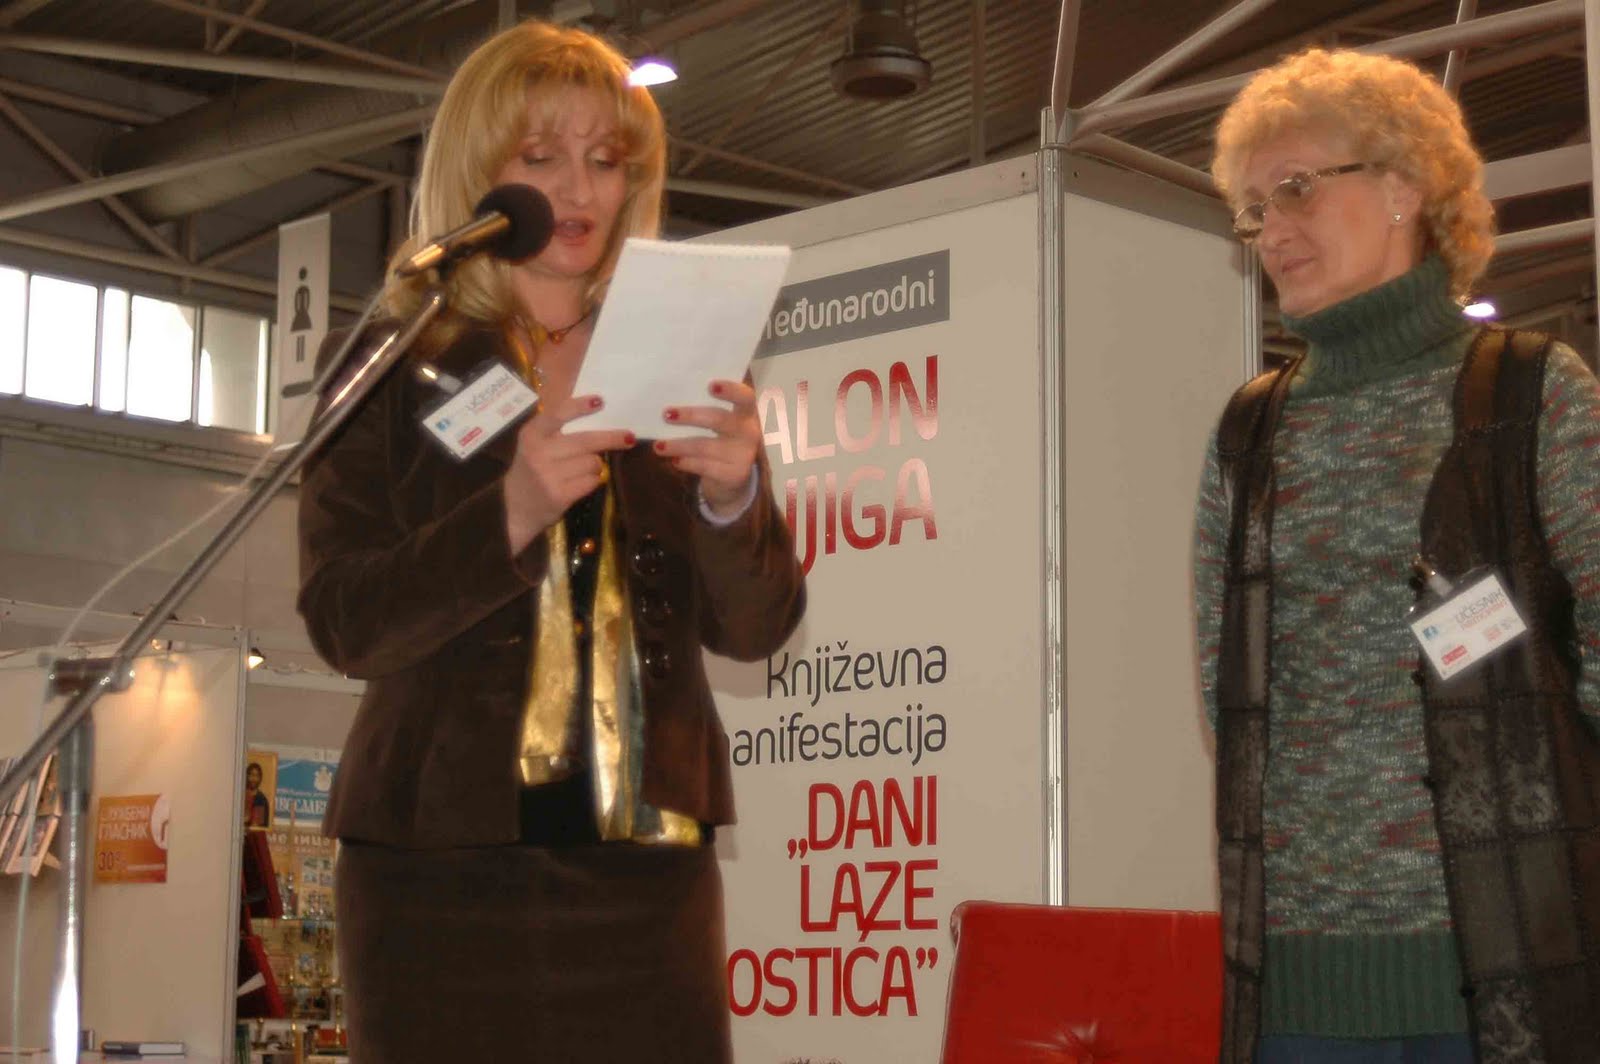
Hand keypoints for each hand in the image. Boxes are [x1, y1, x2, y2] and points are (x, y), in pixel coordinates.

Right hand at [503, 395, 633, 552]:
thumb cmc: (531, 471)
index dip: (580, 406)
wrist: (513, 508)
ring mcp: (548, 475)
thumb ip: (556, 430)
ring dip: (596, 466)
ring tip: (583, 471)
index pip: (558, 414)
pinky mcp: (558, 495)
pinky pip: (591, 482)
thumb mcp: (534, 445)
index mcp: (532, 434)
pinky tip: (581, 483)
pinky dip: (593, 481)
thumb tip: (597, 412)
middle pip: (585, 441)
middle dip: (611, 439)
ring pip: (592, 463)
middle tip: (629, 437)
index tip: (601, 401)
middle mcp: (538, 452)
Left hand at [654, 380, 759, 517]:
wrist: (732, 477)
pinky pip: (704, 466)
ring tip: (658, 446)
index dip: (731, 390)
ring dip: (679, 445)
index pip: (745, 397)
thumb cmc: (720, 439)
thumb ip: (704, 408)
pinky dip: (686, 463)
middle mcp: (749, 432)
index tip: (711, 385)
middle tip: (666, 414)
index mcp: (746, 412)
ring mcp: (744, 455)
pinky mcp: (734, 474)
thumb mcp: (719, 422)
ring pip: (705, 446)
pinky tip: (674, 460)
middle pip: (719, 420)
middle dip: (690, 416)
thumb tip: (669, 399)